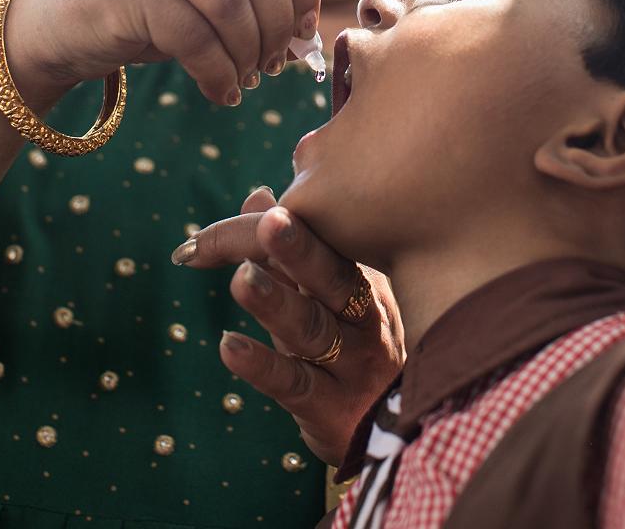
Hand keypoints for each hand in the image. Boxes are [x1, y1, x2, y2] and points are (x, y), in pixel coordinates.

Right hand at [6, 0, 320, 106]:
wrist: (61, 22)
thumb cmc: (148, 6)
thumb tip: (310, 32)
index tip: (306, 30)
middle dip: (277, 26)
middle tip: (274, 65)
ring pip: (229, 2)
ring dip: (247, 53)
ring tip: (247, 79)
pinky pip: (195, 35)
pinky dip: (218, 73)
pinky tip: (221, 92)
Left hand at [174, 187, 404, 466]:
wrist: (395, 427)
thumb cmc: (354, 346)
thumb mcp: (327, 298)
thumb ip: (292, 250)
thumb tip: (257, 196)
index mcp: (364, 280)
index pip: (328, 245)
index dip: (291, 226)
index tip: (259, 209)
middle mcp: (365, 318)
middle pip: (332, 278)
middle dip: (301, 250)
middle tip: (270, 222)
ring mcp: (352, 364)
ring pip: (313, 329)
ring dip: (276, 303)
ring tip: (242, 279)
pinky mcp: (332, 409)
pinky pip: (295, 384)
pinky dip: (263, 365)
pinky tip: (230, 346)